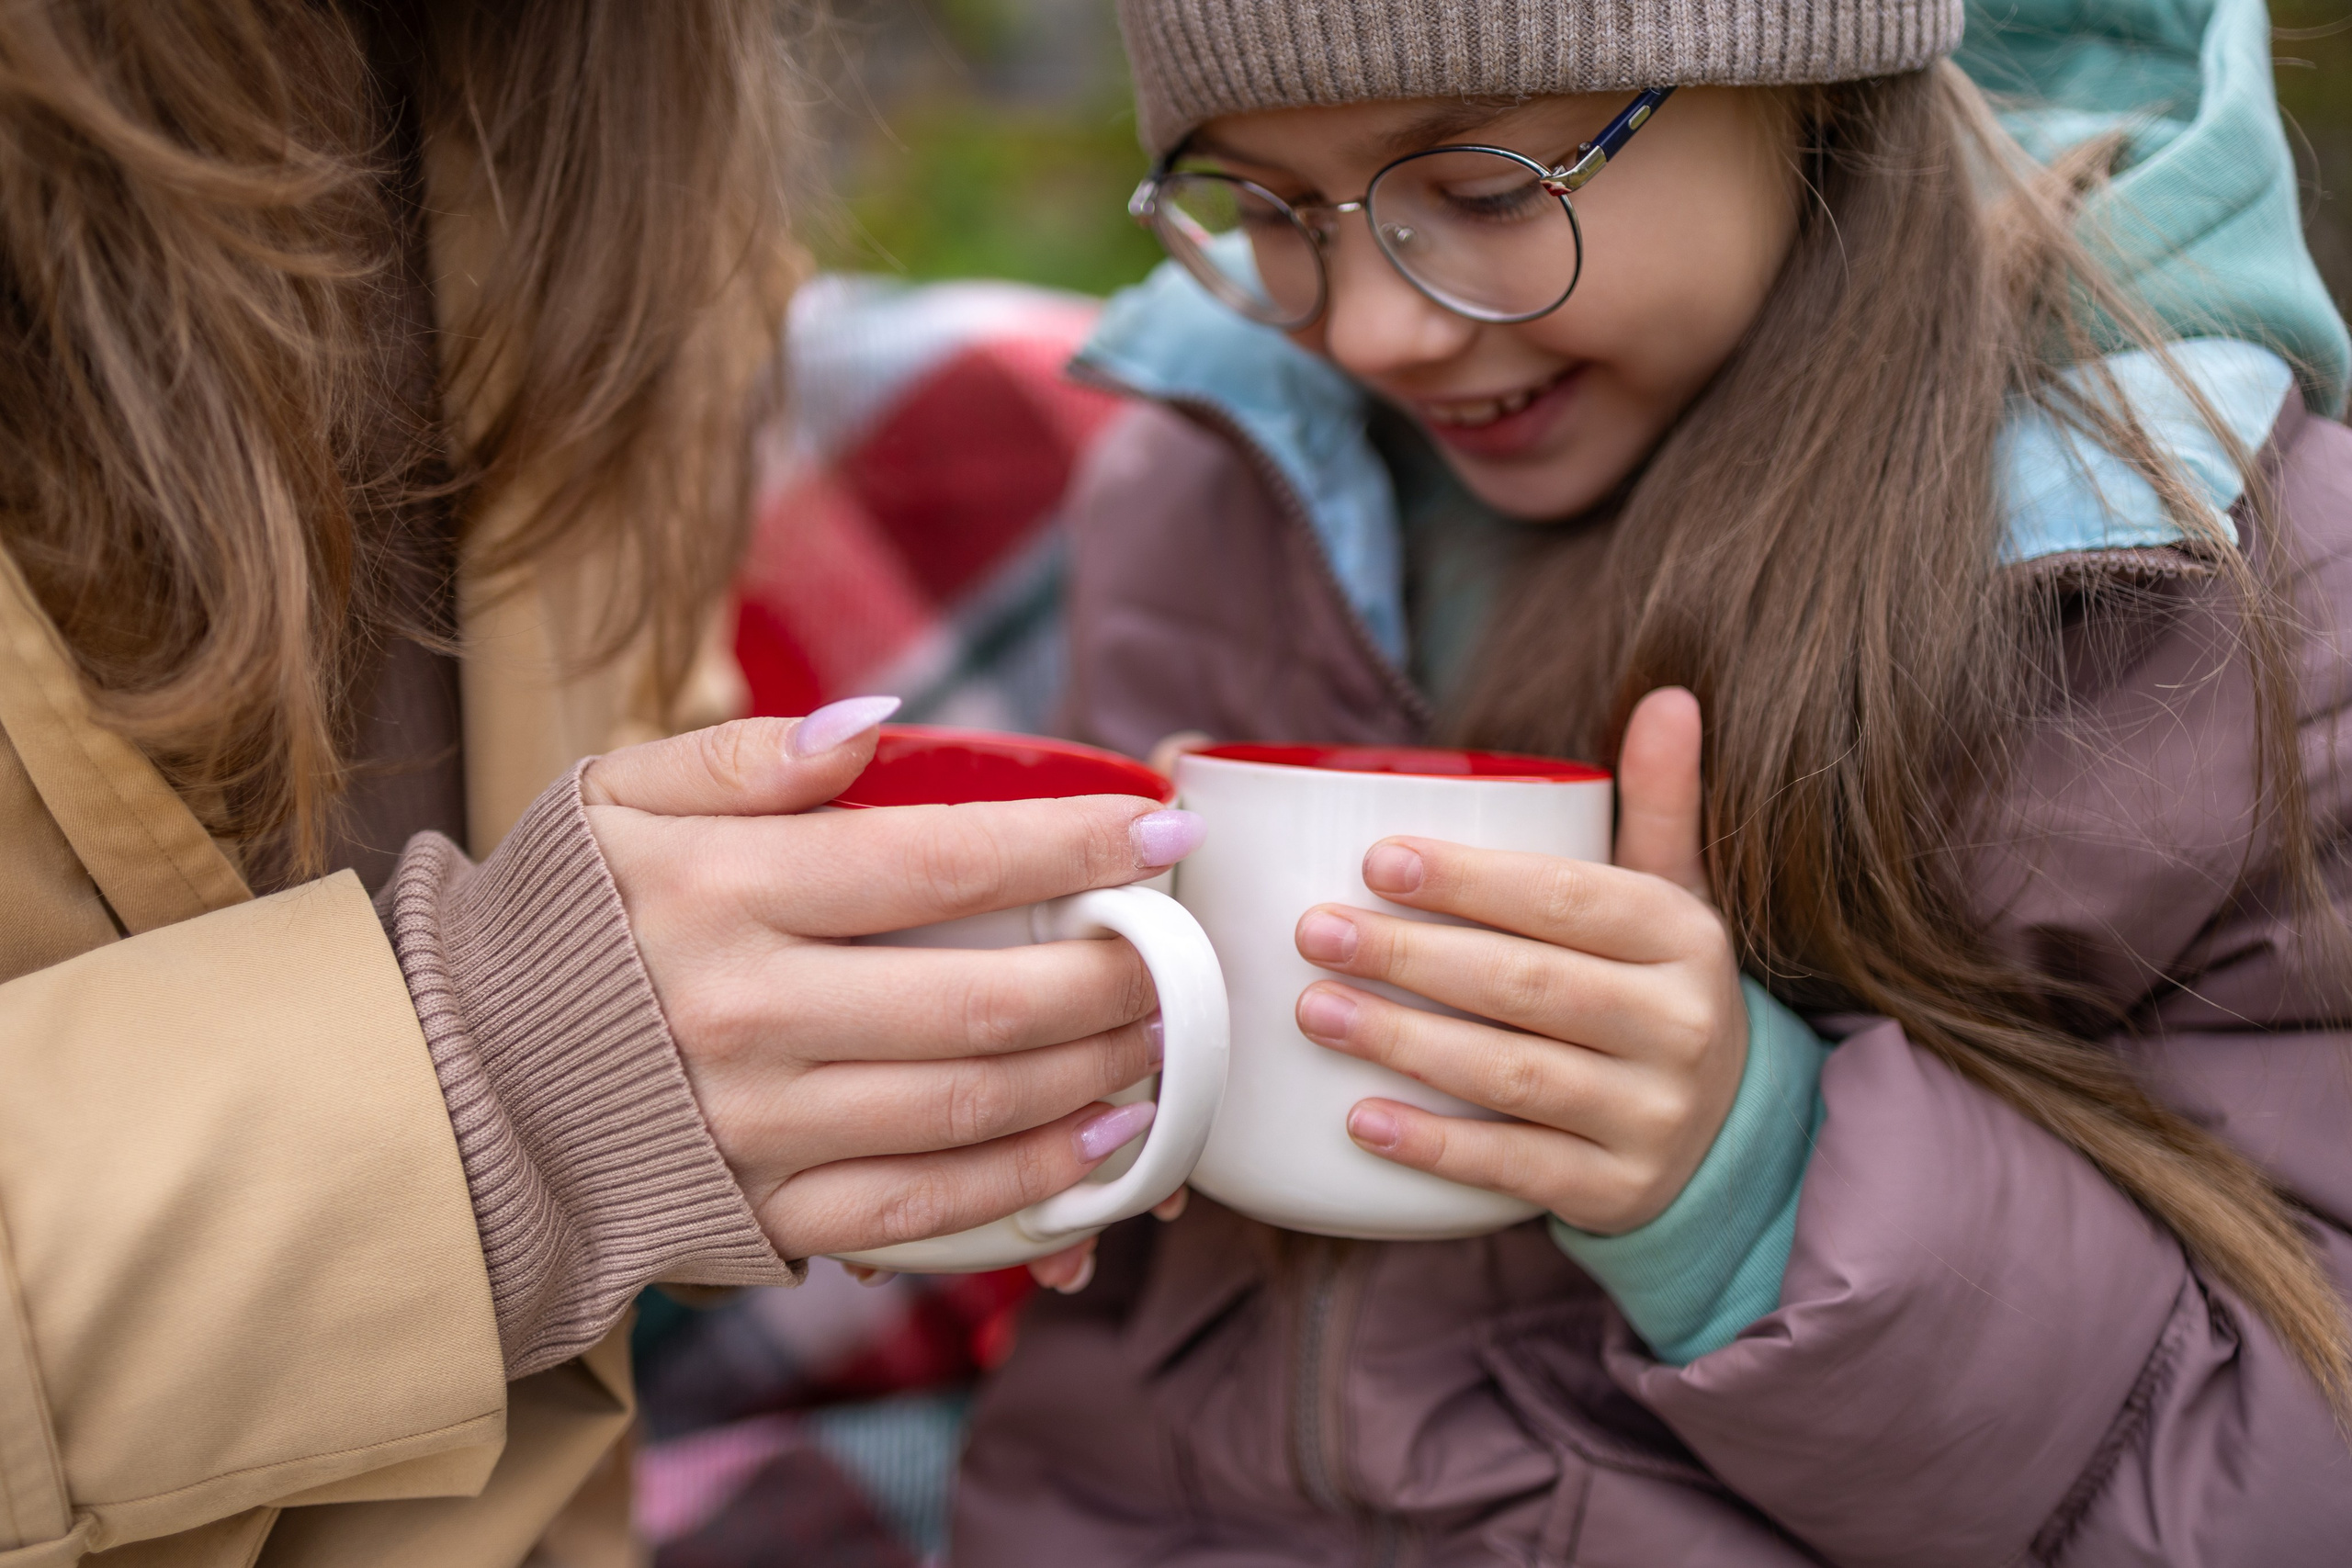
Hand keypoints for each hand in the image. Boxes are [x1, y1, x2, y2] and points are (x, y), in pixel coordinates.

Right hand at [582, 700, 1205, 1260]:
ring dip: (1092, 1077)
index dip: (1070, 845)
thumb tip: (882, 722)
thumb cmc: (562, 919)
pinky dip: (1030, 1188)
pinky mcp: (759, 1213)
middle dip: (1111, 975)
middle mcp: (743, 1013)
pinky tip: (1105, 1151)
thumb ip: (748, 755)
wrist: (456, 1082)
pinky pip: (923, 1212)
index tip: (1159, 828)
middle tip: (1175, 955)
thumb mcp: (618, 796)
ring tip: (1160, 1040)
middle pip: (980, 1000)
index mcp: (720, 891)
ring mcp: (753, 1126)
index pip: (938, 861)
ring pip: (970, 1110)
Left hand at [1291, 689, 1747, 1233]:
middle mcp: (1682, 1026)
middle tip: (1317, 933)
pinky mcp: (1618, 1193)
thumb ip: (1657, 802)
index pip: (1570, 900)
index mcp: (1682, 937)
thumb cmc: (1655, 988)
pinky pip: (1517, 1168)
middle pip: (1529, 985)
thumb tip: (1669, 695)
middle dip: (1413, 958)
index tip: (1376, 860)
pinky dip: (1437, 1147)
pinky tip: (1359, 1120)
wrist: (1729, 1135)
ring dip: (1405, 1043)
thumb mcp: (1671, 897)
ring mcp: (1652, 1117)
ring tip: (1314, 1011)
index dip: (1473, 881)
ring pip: (1515, 1074)